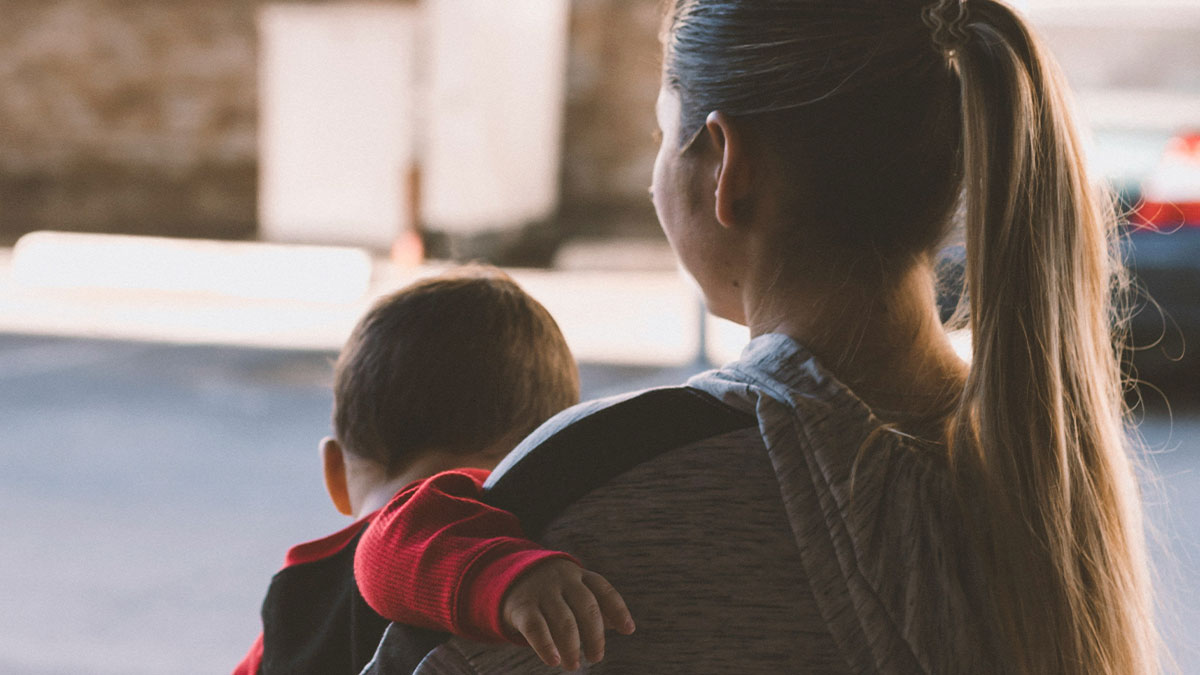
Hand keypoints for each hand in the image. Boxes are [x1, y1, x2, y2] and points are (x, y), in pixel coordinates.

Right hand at [500, 559, 635, 670]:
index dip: (618, 610)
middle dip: (595, 635)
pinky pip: (536, 627)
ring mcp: (543, 592)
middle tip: (596, 657)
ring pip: (563, 619)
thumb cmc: (556, 591)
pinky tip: (554, 661)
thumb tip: (625, 626)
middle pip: (586, 606)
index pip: (604, 590)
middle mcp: (564, 581)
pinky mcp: (523, 607)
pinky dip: (546, 646)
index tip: (628, 630)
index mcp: (581, 576)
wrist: (513, 576)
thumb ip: (600, 607)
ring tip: (574, 665)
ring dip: (572, 646)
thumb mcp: (577, 591)